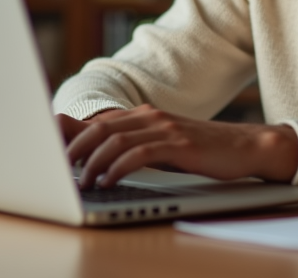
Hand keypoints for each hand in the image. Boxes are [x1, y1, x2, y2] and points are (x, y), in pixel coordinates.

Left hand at [61, 104, 297, 188]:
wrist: (245, 147)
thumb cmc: (202, 150)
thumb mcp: (163, 144)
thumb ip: (134, 145)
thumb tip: (100, 155)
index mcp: (144, 114)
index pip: (98, 122)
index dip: (71, 137)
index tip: (51, 155)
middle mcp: (150, 115)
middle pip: (99, 128)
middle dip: (73, 149)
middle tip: (58, 171)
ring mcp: (164, 127)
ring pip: (114, 140)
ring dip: (92, 163)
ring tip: (81, 182)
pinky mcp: (177, 144)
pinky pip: (138, 153)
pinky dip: (118, 167)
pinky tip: (108, 181)